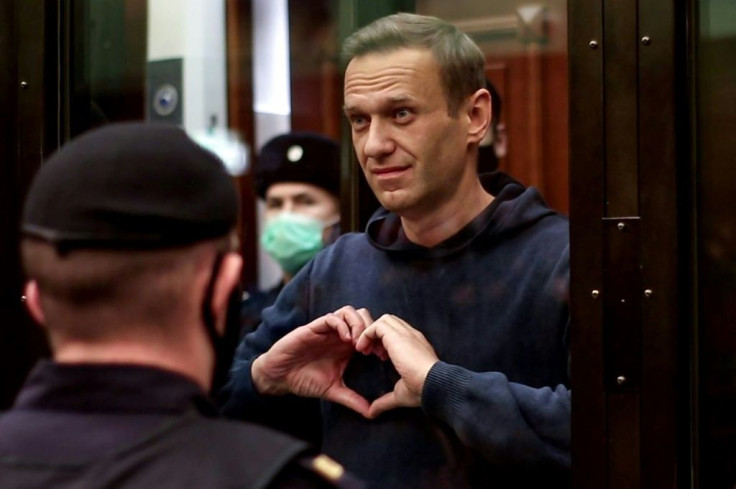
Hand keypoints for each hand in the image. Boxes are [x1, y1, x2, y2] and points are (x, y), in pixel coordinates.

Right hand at [252, 313, 369, 416]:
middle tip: (372, 349)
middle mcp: (338, 335)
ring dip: (358, 325)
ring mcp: (326, 330)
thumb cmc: (304, 380)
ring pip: (349, 312)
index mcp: (346, 346)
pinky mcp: (313, 328)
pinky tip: (345, 340)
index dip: (379, 340)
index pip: (369, 332)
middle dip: (371, 329)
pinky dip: (342, 325)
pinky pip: (331, 317)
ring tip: (358, 344)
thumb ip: (352, 399)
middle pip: (363, 316)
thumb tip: (371, 413)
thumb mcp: (333, 390)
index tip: (382, 357)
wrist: (279, 377)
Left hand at [355, 314, 438, 417]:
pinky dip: (367, 334)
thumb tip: (372, 412)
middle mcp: (412, 336)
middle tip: (370, 352)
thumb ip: (384, 401)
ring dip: (371, 332)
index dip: (385, 342)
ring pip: (384, 320)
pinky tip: (363, 349)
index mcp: (416, 346)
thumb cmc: (422, 390)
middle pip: (391, 322)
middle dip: (377, 334)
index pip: (398, 333)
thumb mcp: (400, 394)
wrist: (433, 384)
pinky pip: (377, 325)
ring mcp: (406, 333)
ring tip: (365, 350)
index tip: (379, 357)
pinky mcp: (397, 335)